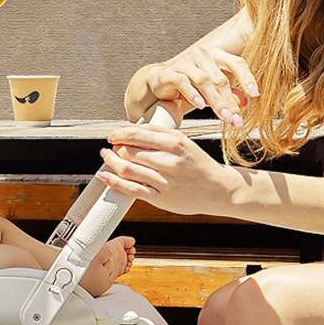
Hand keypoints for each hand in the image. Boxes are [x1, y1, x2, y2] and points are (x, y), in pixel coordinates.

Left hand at [97, 123, 241, 216]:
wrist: (218, 189)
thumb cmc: (198, 164)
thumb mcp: (182, 141)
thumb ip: (155, 131)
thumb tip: (126, 126)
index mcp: (174, 143)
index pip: (136, 134)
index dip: (118, 134)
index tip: (112, 135)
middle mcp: (169, 161)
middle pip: (128, 151)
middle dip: (115, 148)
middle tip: (111, 148)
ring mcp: (165, 181)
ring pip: (127, 169)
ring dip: (111, 162)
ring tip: (107, 158)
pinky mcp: (161, 198)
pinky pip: (131, 189)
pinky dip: (114, 182)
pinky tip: (105, 176)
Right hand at [124, 48, 258, 125]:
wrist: (160, 83)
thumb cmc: (189, 85)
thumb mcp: (212, 91)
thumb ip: (229, 95)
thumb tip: (245, 103)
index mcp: (216, 56)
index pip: (236, 63)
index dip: (247, 78)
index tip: (255, 94)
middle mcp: (202, 55)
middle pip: (220, 78)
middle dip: (229, 101)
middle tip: (236, 118)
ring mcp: (185, 61)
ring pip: (204, 81)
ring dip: (215, 101)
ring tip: (223, 116)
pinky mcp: (170, 72)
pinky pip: (183, 82)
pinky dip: (193, 94)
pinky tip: (200, 105)